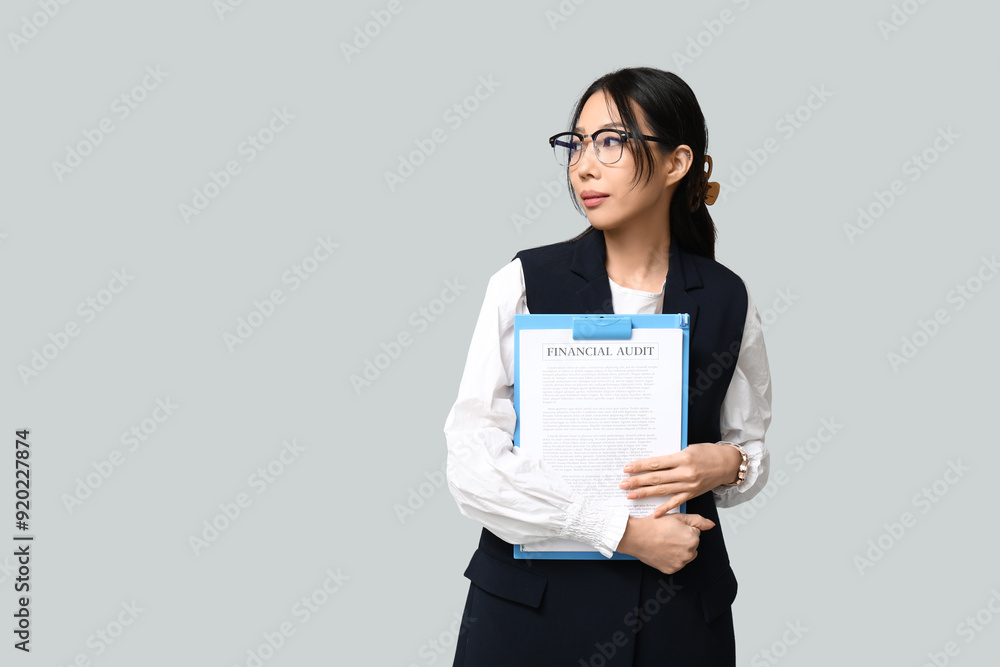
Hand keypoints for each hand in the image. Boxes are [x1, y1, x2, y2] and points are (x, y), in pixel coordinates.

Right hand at [616, 513, 714, 573]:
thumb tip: (711, 525)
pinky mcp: (671, 570)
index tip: (672, 528)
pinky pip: (676, 564)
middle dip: (683, 540)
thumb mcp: (678, 516)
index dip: (683, 528)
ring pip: (685, 555)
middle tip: (668, 535)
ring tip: (665, 543)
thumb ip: (698, 520)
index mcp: (693, 539)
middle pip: (692, 545)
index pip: (695, 533)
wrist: (636, 536)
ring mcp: (680, 563)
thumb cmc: (654, 525)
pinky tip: (662, 551)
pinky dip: (671, 558)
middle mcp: (689, 553)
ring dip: (679, 550)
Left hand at [619, 443, 741, 516]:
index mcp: (683, 458)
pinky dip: (665, 508)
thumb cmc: (708, 453)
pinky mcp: (692, 494)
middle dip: (637, 481)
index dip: (640, 466)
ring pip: (662, 490)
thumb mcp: (688, 449)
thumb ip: (672, 458)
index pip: (656, 464)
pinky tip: (654, 513)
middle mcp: (685, 473)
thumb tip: (652, 464)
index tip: (627, 468)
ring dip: (645, 493)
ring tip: (630, 495)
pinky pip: (676, 502)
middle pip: (656, 478)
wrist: (727, 464)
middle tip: (622, 484)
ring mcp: (689, 485)